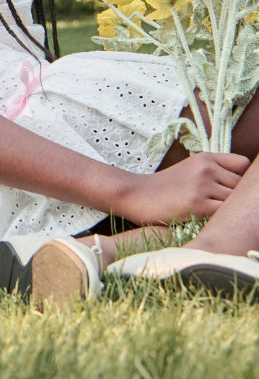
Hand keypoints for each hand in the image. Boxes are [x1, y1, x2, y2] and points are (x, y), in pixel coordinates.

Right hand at [120, 151, 248, 224]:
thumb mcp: (189, 170)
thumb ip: (213, 173)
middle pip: (241, 185)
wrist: (135, 194)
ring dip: (227, 210)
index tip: (229, 188)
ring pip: (234, 200)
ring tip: (210, 214)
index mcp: (205, 158)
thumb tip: (240, 187)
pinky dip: (219, 219)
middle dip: (234, 197)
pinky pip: (223, 213)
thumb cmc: (163, 188)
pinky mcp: (197, 204)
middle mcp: (206, 168)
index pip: (243, 164)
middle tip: (216, 205)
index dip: (241, 178)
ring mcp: (202, 185)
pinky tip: (205, 220)